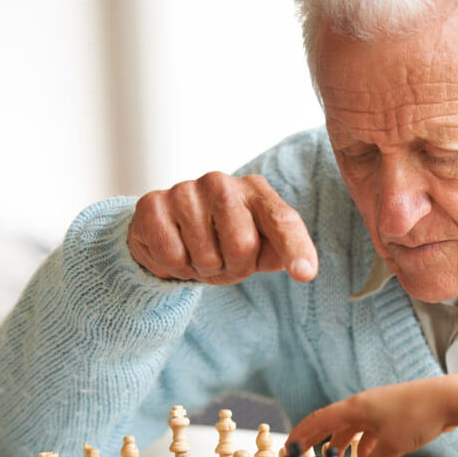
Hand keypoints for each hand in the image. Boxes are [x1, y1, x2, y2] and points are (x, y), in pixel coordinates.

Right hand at [128, 172, 317, 284]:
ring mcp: (185, 190)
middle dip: (234, 268)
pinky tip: (175, 251)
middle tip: (223, 261)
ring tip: (197, 255)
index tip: (305, 274)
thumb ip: (277, 253)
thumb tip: (301, 266)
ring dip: (203, 269)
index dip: (295, 248)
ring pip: (206, 256)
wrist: (169, 234)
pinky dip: (176, 268)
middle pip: (243, 246)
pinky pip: (173, 257)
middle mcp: (222, 183)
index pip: (282, 220)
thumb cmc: (223, 241)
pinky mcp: (152, 205)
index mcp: (256, 191)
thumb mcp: (257, 250)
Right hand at [286, 373, 457, 456]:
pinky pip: (371, 432)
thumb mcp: (391, 445)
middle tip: (307, 456)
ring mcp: (379, 409)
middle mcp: (364, 405)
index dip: (301, 434)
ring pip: (353, 429)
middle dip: (319, 441)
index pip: (319, 420)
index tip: (289, 448)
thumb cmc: (418, 413)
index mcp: (356, 407)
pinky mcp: (394, 415)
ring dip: (345, 446)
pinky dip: (366, 447)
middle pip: (333, 424)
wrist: (448, 399)